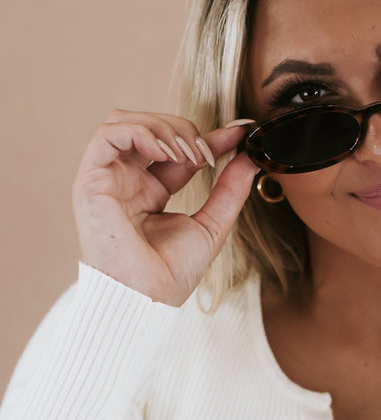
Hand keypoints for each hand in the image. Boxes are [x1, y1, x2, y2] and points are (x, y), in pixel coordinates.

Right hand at [72, 110, 255, 305]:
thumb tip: (250, 158)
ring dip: (162, 127)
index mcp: (149, 191)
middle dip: (184, 130)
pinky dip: (141, 132)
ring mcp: (107, 179)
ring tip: (187, 153)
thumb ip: (229, 190)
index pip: (177, 149)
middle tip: (207, 153)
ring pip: (125, 122)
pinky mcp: (91, 180)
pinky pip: (108, 134)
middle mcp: (126, 180)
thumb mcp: (211, 224)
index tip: (239, 132)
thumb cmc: (170, 274)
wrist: (148, 297)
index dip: (208, 136)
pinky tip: (167, 152)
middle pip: (149, 128)